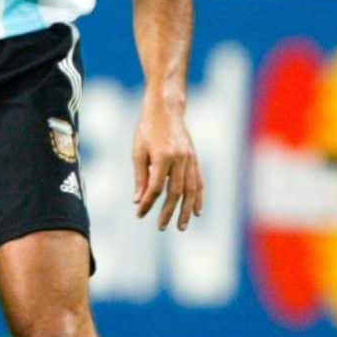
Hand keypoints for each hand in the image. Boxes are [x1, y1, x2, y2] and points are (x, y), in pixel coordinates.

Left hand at [132, 96, 202, 231]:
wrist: (166, 108)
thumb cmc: (147, 129)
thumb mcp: (138, 151)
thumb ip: (140, 177)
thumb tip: (138, 201)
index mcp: (162, 156)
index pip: (155, 188)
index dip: (147, 203)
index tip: (140, 214)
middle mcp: (179, 159)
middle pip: (175, 192)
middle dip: (168, 212)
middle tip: (161, 227)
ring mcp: (190, 159)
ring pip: (190, 190)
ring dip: (186, 210)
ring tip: (181, 226)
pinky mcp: (194, 158)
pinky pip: (199, 181)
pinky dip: (198, 198)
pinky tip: (197, 211)